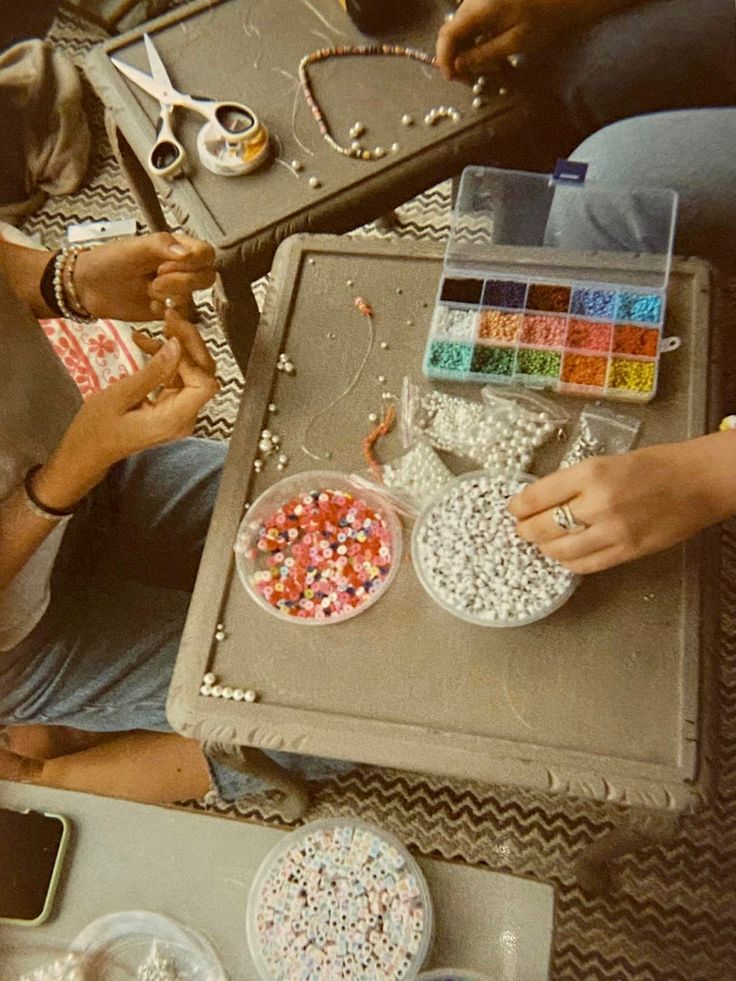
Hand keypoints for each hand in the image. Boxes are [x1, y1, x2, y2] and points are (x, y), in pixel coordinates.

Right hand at [46, 310, 218, 499]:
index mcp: (174, 419)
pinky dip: (167, 360)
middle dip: (189, 343)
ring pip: (194, 373)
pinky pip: (179, 379)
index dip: (191, 356)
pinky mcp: (172, 407)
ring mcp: (181, 413)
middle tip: (168, 318)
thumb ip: (151, 372)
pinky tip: (147, 345)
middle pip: (204, 374)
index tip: (168, 334)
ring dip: (177, 348)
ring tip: (150, 331)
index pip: (204, 383)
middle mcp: (185, 418)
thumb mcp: (119, 396)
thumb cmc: (96, 429)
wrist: (88, 452)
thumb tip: (176, 345)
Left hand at [73, 231, 215, 320]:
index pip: (206, 254)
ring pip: (194, 297)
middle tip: (155, 280)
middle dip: (181, 281)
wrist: (88, 287)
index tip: (166, 264)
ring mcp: (176, 291)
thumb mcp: (134, 247)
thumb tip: (188, 253)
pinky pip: (182, 316)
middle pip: (206, 277)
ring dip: (172, 296)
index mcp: (177, 248)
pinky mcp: (168, 311)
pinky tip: (150, 305)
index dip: (193, 262)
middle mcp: (181, 269)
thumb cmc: (109, 260)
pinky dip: (168, 312)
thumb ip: (162, 245)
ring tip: (149, 291)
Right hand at [436, 0, 586, 79]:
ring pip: (461, 26)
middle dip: (455, 56)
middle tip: (468, 78)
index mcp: (481, 8)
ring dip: (465, 48)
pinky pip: (473, 20)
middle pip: (452, 30)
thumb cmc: (546, 18)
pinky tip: (488, 51)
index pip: (448, 33)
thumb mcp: (515, 43)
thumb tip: (458, 65)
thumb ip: (483, 54)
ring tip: (482, 66)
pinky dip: (475, 38)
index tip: (451, 77)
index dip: (443, 57)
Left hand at [507, 434, 735, 572]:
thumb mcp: (606, 461)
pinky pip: (586, 566)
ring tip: (542, 542)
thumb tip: (541, 500)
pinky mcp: (627, 552)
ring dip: (544, 548)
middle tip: (521, 529)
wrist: (698, 481)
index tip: (513, 508)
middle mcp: (598, 503)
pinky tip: (565, 555)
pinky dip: (568, 562)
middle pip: (543, 527)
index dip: (518, 506)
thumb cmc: (654, 465)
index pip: (537, 496)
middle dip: (525, 530)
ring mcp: (613, 531)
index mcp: (590, 473)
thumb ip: (574, 482)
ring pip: (560, 551)